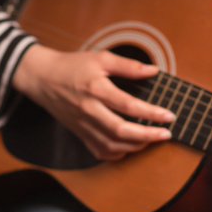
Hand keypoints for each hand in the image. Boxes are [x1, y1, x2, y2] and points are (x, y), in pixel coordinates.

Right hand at [11, 44, 174, 159]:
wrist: (42, 78)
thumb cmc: (72, 66)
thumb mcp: (100, 58)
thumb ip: (128, 65)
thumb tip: (153, 71)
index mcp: (96, 89)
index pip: (128, 105)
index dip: (151, 113)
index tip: (168, 116)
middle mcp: (89, 110)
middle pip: (120, 131)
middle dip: (147, 135)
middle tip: (166, 134)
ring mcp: (83, 125)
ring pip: (111, 145)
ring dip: (135, 146)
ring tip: (151, 139)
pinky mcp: (79, 133)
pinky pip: (99, 151)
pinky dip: (117, 153)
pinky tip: (129, 146)